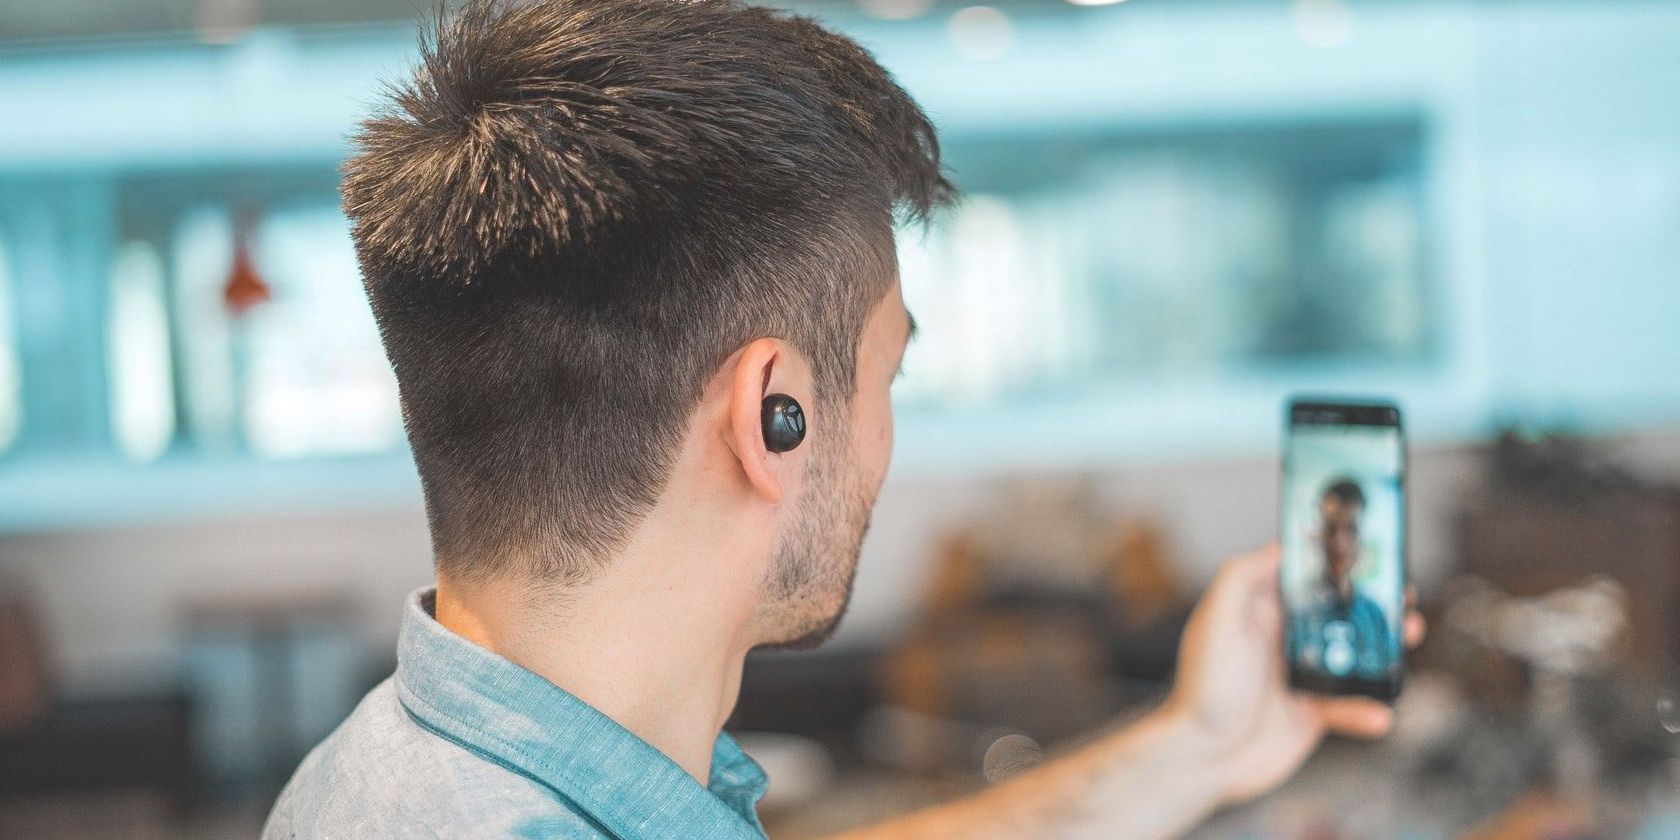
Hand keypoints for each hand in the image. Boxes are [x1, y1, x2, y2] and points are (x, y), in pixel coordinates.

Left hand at [1162, 544, 1425, 804]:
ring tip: (1408, 636)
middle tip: (1402, 596)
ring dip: (1386, 647)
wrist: (1204, 756)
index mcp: (1260, 610)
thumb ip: (1242, 577)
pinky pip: (1351, 705)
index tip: (1367, 551)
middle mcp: (1282, 639)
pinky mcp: (1312, 712)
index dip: (1335, 562)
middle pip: (1338, 611)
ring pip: (1355, 655)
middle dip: (1374, 602)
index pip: (1304, 576)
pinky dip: (1368, 709)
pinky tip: (1378, 713)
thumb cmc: (1203, 687)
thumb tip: (1278, 545)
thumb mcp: (1218, 620)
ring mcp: (1301, 675)